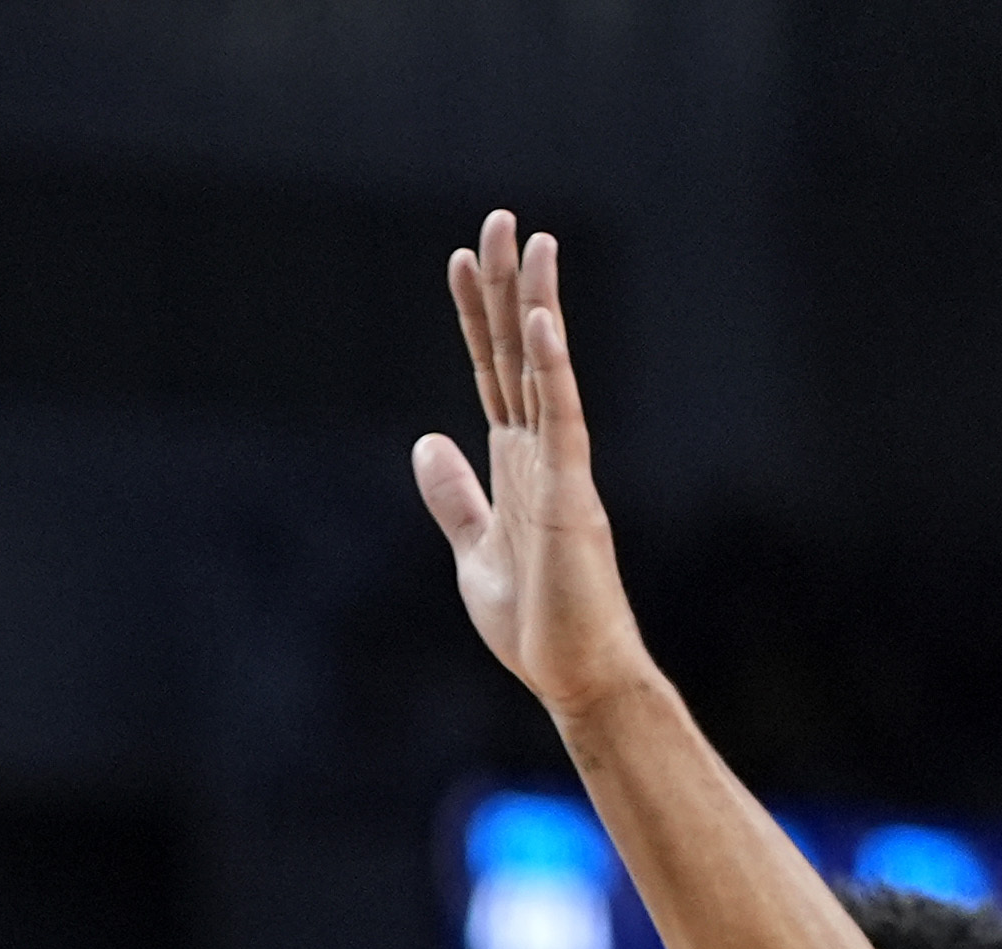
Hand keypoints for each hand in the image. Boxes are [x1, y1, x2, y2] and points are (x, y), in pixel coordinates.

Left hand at [410, 212, 654, 724]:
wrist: (573, 676)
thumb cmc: (533, 624)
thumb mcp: (473, 551)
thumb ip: (454, 497)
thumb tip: (427, 443)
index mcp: (516, 464)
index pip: (490, 373)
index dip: (475, 318)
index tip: (462, 260)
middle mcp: (542, 453)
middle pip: (517, 354)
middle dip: (506, 287)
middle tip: (501, 219)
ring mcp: (561, 468)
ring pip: (547, 370)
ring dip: (536, 305)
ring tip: (533, 241)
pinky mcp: (574, 494)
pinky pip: (563, 419)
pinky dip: (553, 369)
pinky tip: (542, 322)